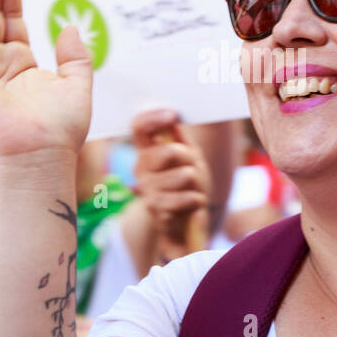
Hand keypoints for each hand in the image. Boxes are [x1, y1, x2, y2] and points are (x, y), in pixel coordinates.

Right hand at [131, 110, 210, 256]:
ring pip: (184, 175)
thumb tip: (173, 117)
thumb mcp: (187, 157)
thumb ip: (180, 137)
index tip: (172, 115)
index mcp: (146, 151)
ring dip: (197, 182)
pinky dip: (197, 199)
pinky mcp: (155, 209)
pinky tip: (193, 202)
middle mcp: (140, 168)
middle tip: (192, 168)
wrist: (181, 221)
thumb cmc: (185, 184)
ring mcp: (146, 189)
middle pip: (170, 151)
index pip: (139, 127)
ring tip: (193, 188)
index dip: (153, 118)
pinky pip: (186, 197)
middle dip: (190, 159)